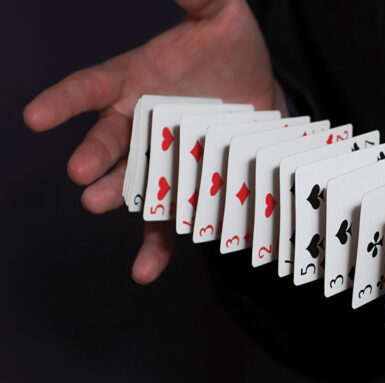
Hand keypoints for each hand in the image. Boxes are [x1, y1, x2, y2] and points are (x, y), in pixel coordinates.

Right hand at [23, 0, 284, 283]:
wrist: (263, 95)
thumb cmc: (233, 53)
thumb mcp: (223, 17)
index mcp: (136, 82)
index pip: (92, 88)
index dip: (64, 101)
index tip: (37, 116)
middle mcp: (140, 124)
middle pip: (109, 141)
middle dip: (95, 157)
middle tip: (81, 173)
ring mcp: (161, 160)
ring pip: (131, 182)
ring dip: (116, 196)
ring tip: (101, 205)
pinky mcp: (184, 191)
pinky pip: (167, 222)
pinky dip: (156, 247)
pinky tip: (145, 271)